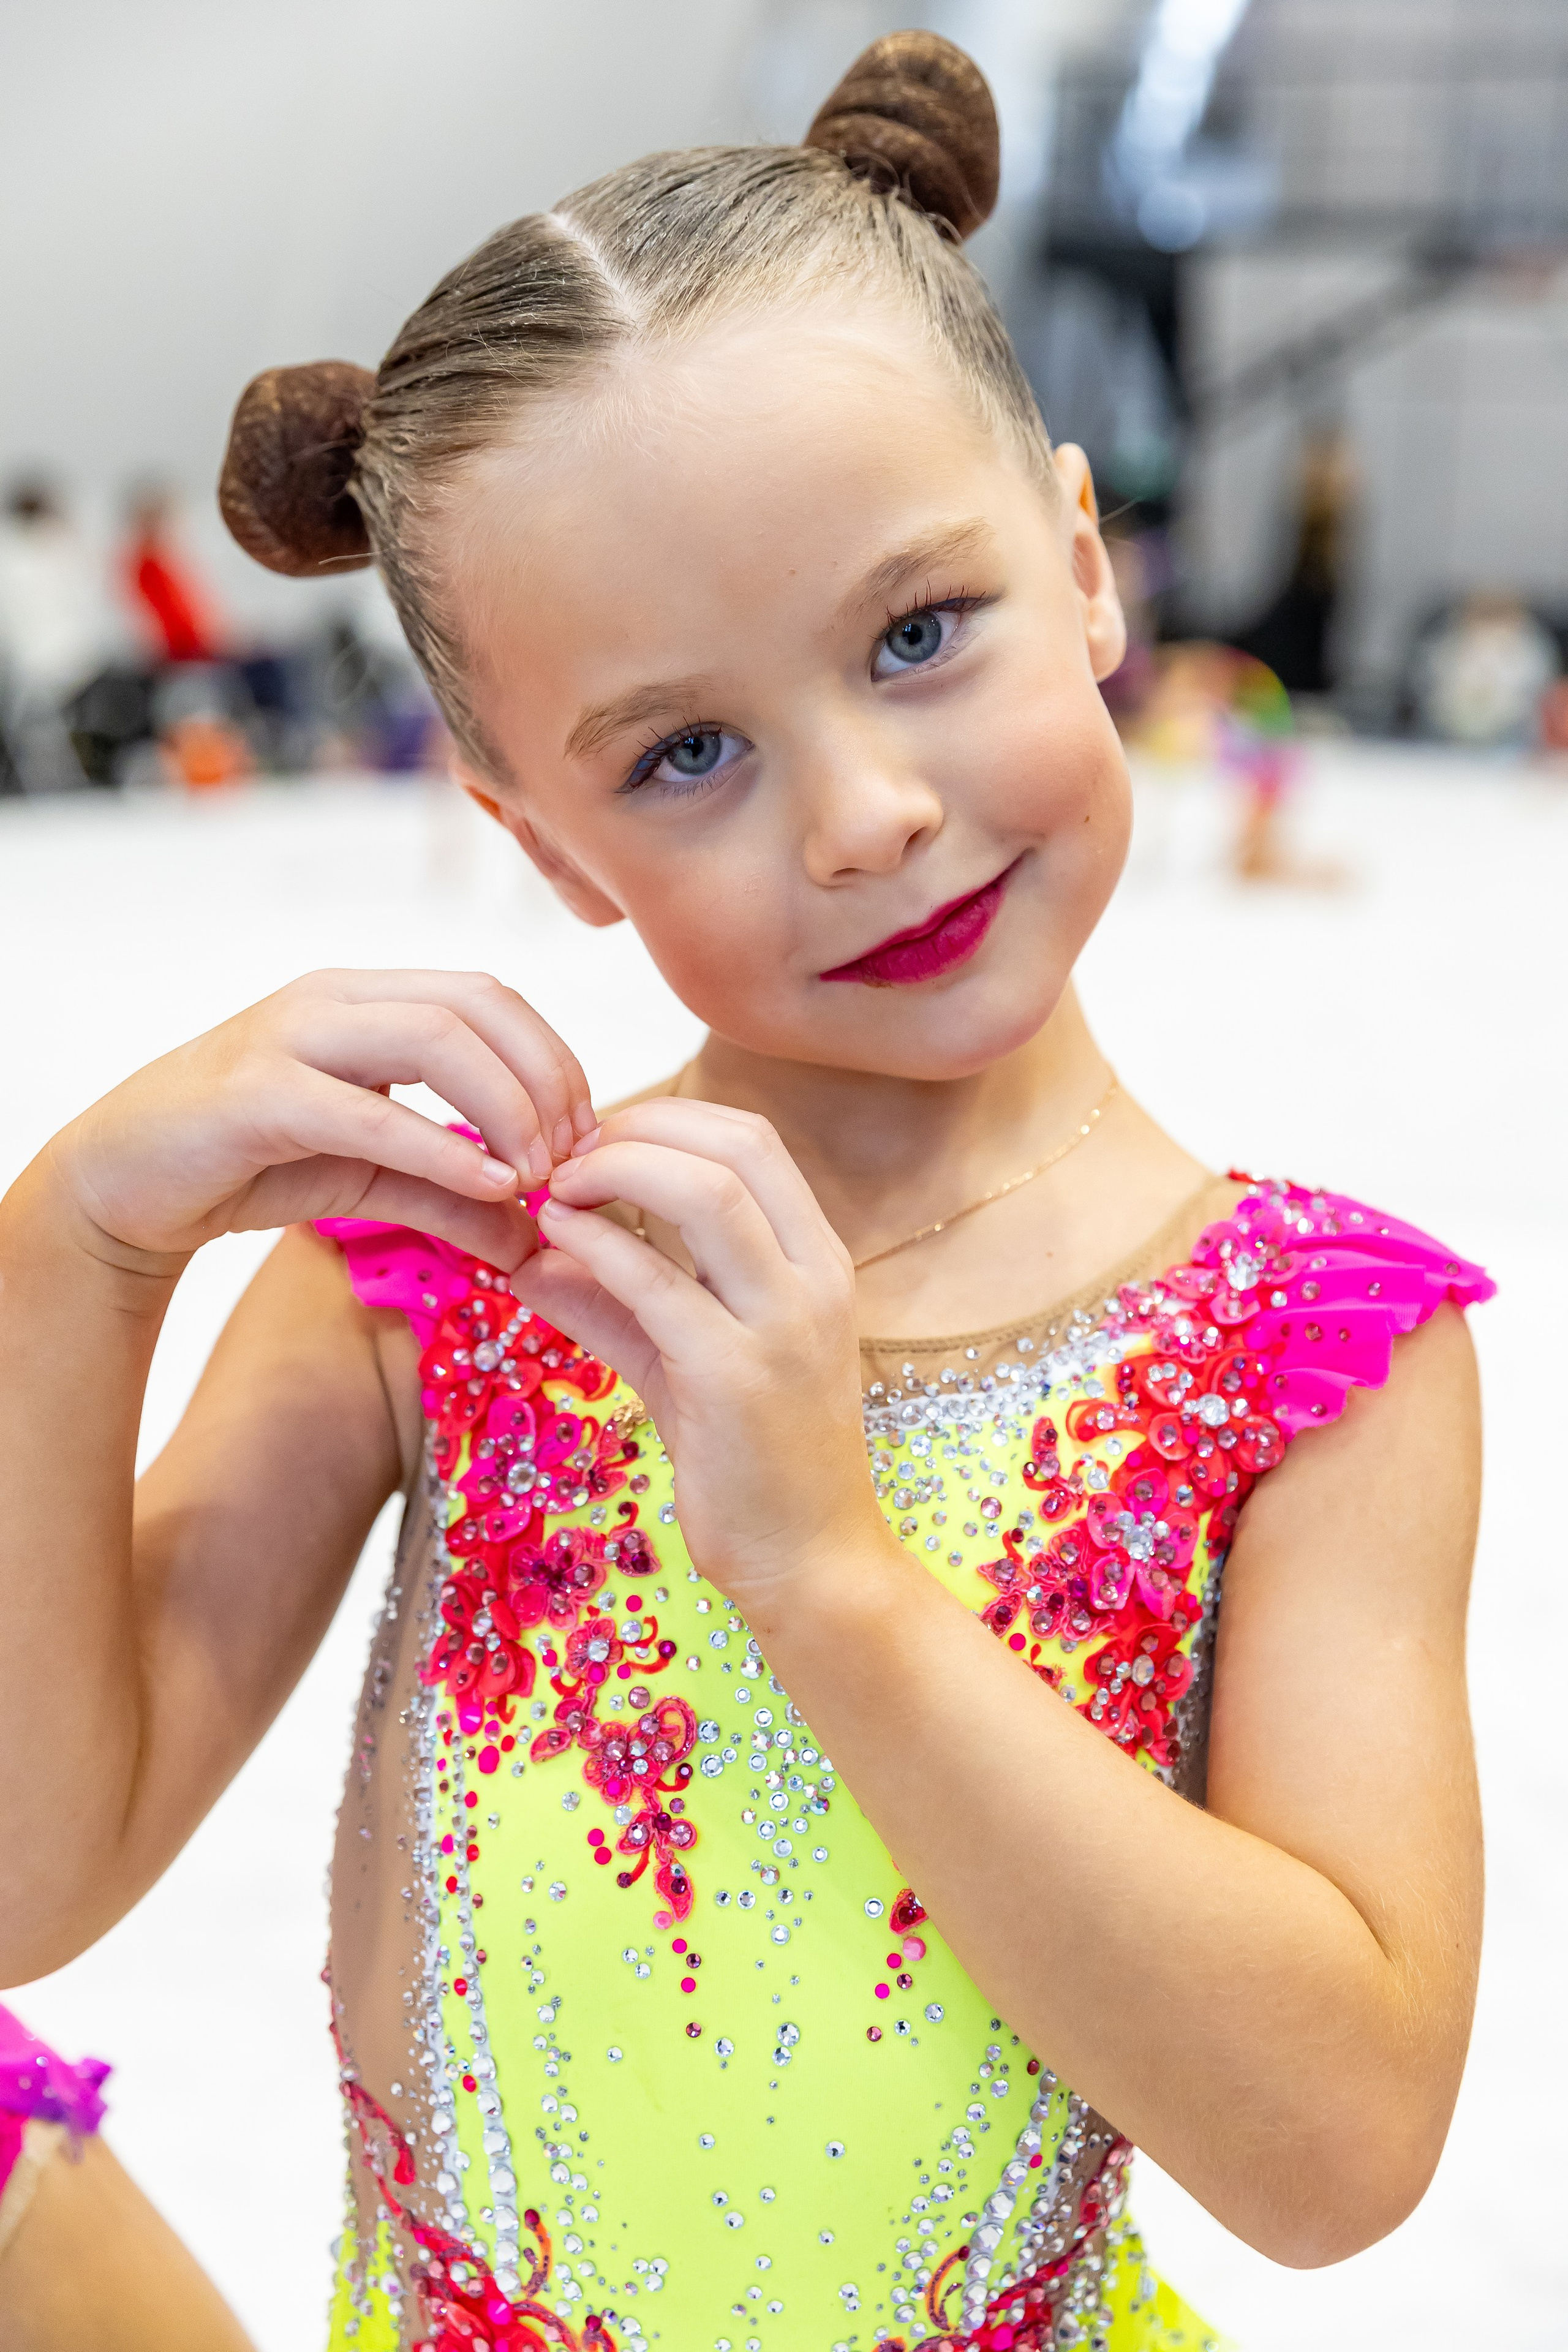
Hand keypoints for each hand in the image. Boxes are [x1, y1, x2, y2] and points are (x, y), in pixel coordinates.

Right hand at [48, 968, 594, 1268]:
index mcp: (369, 1000)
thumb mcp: (375, 1179)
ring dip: (508, 1107)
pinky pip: (370, 1110)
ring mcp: (292, 1037)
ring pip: (435, 1037)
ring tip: (537, 1175)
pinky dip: (443, 1148)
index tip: (584, 1138)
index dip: (555, 1060)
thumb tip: (536, 1240)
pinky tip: (490, 1187)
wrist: (127, 1182)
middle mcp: (335, 1000)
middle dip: (546, 1079)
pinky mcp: (256, 1094)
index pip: (492, 997)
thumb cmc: (254, 1163)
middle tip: (572, 1159)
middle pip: (478, 1004)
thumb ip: (455, 1199)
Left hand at [509, 1097, 892, 1610]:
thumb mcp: (681, 1361)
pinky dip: (596, 1245)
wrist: (811, 1561)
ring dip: (615, 1170)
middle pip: (734, 1143)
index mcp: (816, 1260)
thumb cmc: (753, 1460)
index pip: (751, 1139)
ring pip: (706, 1192)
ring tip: (554, 1188)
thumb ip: (614, 1301)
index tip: (594, 1140)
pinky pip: (658, 1281)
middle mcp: (813, 1278)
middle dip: (637, 1128)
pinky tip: (549, 1243)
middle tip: (563, 1154)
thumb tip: (530, 1254)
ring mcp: (782, 1324)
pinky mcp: (735, 1376)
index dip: (664, 1118)